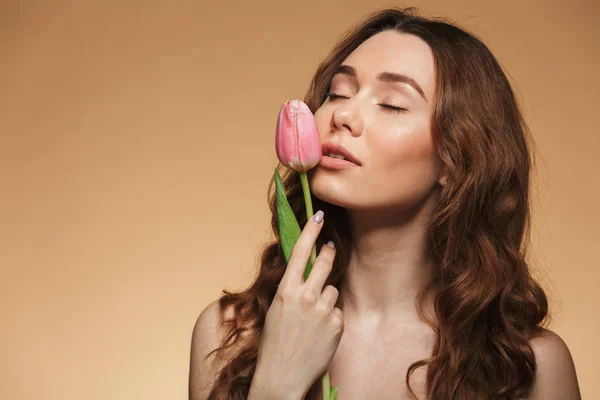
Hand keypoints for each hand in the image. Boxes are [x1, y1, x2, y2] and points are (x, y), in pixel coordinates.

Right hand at [255, 210, 343, 398]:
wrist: (281, 377)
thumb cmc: (274, 344)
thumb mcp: (275, 309)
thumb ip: (291, 289)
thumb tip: (306, 274)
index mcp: (286, 290)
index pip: (300, 252)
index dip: (311, 231)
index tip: (319, 215)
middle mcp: (306, 296)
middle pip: (326, 262)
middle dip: (329, 253)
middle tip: (331, 248)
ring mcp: (323, 310)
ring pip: (332, 288)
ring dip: (326, 296)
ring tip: (313, 318)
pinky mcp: (336, 324)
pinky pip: (337, 310)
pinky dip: (331, 317)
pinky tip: (320, 332)